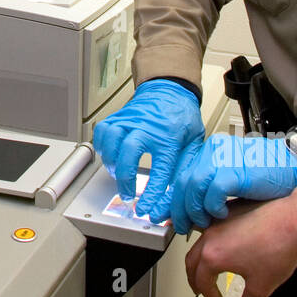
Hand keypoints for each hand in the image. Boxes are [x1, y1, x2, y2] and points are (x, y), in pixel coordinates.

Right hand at [93, 78, 202, 215]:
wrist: (170, 89)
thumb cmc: (182, 115)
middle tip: (127, 193)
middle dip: (125, 178)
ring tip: (116, 173)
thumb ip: (185, 165)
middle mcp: (146, 127)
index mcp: (169, 137)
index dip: (151, 193)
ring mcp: (129, 120)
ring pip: (111, 141)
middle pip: (128, 153)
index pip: (160, 170)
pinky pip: (102, 131)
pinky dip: (101, 145)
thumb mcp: (194, 141)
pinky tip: (109, 155)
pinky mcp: (118, 117)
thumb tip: (178, 190)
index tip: (146, 207)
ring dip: (111, 161)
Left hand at [168, 133, 296, 232]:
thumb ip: (210, 192)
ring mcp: (225, 158)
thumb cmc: (268, 176)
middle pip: (183, 181)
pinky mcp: (237, 169)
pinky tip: (223, 214)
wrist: (294, 168)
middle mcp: (214, 151)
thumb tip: (191, 212)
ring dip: (196, 209)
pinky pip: (214, 190)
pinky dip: (214, 205)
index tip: (166, 215)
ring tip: (205, 222)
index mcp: (211, 152)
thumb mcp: (232, 181)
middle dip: (179, 208)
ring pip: (193, 186)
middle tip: (183, 225)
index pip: (182, 176)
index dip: (172, 199)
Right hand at [185, 195, 296, 296]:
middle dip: (195, 278)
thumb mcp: (263, 284)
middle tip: (201, 288)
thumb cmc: (278, 245)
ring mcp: (219, 220)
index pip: (202, 281)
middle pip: (192, 261)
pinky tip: (221, 242)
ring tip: (206, 265)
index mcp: (213, 256)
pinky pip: (210, 227)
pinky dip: (209, 240)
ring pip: (198, 241)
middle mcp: (211, 236)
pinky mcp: (229, 210)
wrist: (293, 218)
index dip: (209, 296)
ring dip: (199, 257)